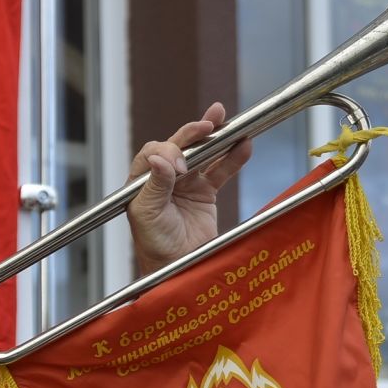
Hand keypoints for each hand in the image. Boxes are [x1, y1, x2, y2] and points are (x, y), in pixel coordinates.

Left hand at [126, 102, 253, 275]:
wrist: (176, 268)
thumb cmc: (154, 245)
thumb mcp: (148, 214)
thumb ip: (156, 185)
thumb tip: (159, 158)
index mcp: (143, 180)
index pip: (155, 152)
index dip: (168, 152)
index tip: (180, 166)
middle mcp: (164, 177)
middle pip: (179, 145)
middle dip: (192, 132)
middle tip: (206, 124)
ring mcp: (186, 182)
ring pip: (202, 153)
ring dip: (216, 136)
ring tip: (225, 119)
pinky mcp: (205, 191)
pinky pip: (221, 170)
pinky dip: (233, 157)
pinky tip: (244, 144)